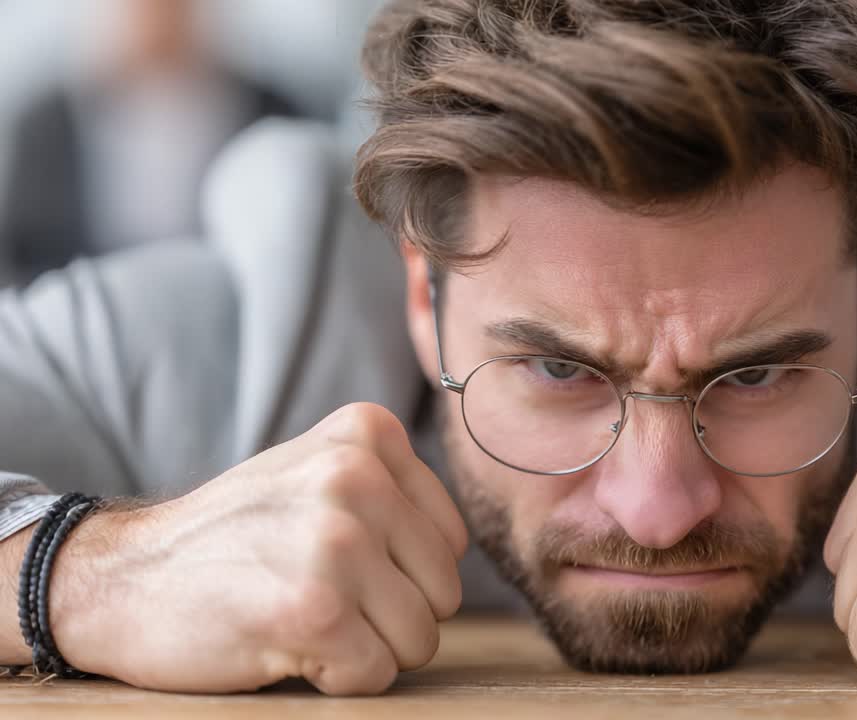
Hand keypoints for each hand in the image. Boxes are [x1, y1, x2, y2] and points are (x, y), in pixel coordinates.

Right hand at [48, 403, 467, 694]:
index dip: (398, 574)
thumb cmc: (232, 538)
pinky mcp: (315, 610)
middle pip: (442, 592)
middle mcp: (358, 476)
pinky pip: (376, 674)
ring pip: (419, 639)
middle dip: (387, 616)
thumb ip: (394, 493)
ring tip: (299, 616)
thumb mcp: (316, 474)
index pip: (450, 540)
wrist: (120, 578)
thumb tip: (465, 550)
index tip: (330, 562)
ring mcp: (337, 541)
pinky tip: (283, 643)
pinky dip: (335, 678)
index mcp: (369, 433)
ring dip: (364, 650)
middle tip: (314, 596)